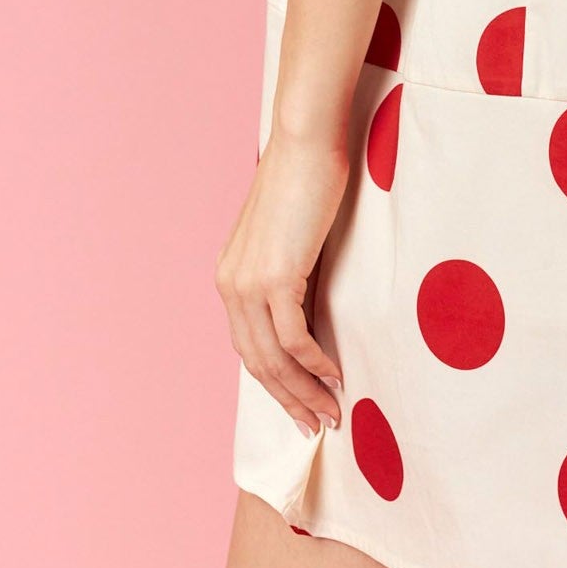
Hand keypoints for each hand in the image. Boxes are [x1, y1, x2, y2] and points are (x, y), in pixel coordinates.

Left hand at [215, 129, 349, 436]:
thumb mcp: (290, 234)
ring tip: (332, 411)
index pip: (250, 347)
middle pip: (257, 363)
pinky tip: (335, 376)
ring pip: (274, 359)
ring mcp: (249, 283)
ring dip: (304, 391)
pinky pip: (293, 338)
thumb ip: (291, 270)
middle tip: (318, 425)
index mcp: (231, 277)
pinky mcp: (274, 277)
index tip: (302, 405)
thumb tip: (311, 302)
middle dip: (289, 399)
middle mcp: (231, 286)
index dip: (276, 383)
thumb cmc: (306, 177)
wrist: (305, 141)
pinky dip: (314, 363)